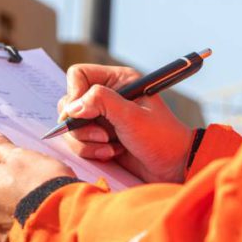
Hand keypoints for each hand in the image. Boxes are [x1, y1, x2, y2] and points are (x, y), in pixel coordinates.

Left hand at [0, 126, 74, 241]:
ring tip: (39, 198)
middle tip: (34, 178)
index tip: (22, 159)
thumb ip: (0, 146)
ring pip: (3, 207)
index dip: (4, 156)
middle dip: (9, 180)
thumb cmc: (42, 183)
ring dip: (16, 201)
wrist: (63, 222)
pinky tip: (39, 215)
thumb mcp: (22, 156)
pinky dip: (23, 219)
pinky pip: (14, 226)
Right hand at [58, 64, 193, 182]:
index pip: (78, 75)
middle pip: (69, 103)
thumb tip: (72, 106)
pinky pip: (78, 142)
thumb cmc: (160, 137)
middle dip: (81, 124)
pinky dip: (90, 151)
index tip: (79, 113)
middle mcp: (107, 96)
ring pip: (71, 125)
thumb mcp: (132, 116)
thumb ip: (101, 102)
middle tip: (102, 136)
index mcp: (118, 81)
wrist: (172, 166)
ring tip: (110, 148)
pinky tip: (112, 154)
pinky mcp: (98, 138)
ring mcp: (101, 118)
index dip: (74, 93)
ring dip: (86, 141)